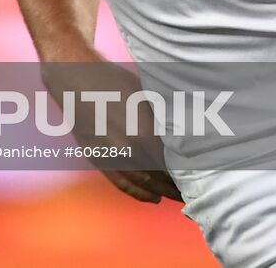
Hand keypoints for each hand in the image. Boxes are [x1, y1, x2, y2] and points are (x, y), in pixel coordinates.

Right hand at [40, 53, 181, 204]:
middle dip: (177, 186)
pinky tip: (152, 197)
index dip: (188, 173)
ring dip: (161, 192)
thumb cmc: (112, 80)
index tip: (202, 177)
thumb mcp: (145, 95)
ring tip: (178, 197)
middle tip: (195, 190)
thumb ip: (163, 118)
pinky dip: (138, 193)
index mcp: (143, 134)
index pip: (173, 164)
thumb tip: (187, 133)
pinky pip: (120, 182)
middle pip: (159, 177)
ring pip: (142, 183)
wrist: (73, 78)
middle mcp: (127, 151)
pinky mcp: (96, 158)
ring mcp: (110, 156)